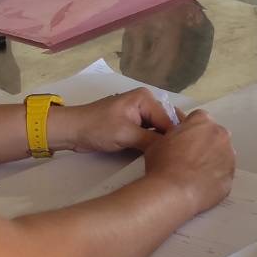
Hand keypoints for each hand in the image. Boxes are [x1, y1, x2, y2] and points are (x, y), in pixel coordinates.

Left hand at [46, 88, 173, 154]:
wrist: (72, 131)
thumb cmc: (97, 128)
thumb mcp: (126, 134)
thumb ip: (151, 140)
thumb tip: (172, 149)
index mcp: (145, 98)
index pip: (168, 120)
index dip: (175, 138)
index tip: (184, 155)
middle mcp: (145, 103)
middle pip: (166, 123)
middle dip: (172, 139)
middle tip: (182, 158)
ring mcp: (139, 114)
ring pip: (159, 130)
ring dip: (162, 143)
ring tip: (174, 158)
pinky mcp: (133, 125)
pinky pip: (149, 134)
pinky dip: (153, 144)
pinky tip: (161, 155)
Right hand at [142, 110, 234, 212]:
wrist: (173, 192)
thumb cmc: (163, 165)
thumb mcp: (158, 141)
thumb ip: (174, 135)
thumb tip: (176, 140)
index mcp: (202, 121)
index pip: (199, 119)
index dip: (190, 130)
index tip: (184, 140)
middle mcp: (220, 134)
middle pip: (215, 135)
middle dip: (205, 144)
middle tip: (189, 158)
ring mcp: (229, 155)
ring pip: (222, 155)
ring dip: (212, 161)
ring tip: (194, 174)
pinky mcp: (231, 175)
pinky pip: (224, 174)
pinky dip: (215, 178)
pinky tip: (201, 185)